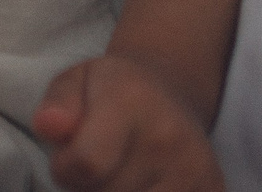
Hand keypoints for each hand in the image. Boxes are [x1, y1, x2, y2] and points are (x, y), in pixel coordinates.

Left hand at [32, 55, 224, 191]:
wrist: (171, 93)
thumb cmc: (112, 92)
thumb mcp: (76, 82)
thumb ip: (57, 105)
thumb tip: (48, 126)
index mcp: (131, 101)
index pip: (86, 164)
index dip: (66, 170)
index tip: (68, 159)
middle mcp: (169, 137)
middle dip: (90, 190)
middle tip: (98, 167)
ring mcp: (195, 170)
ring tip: (118, 178)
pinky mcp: (213, 190)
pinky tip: (143, 184)